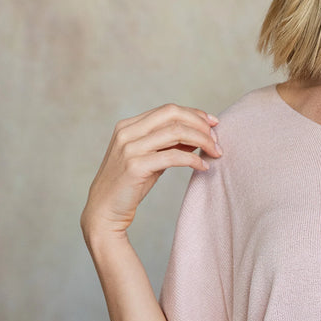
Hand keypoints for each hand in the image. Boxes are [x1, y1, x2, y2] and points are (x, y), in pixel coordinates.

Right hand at [81, 103, 221, 243]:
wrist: (103, 211)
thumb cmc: (129, 185)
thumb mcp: (149, 158)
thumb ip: (169, 144)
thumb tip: (199, 134)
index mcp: (128, 126)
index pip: (168, 110)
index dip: (194, 114)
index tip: (213, 123)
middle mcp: (127, 132)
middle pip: (173, 114)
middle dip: (200, 124)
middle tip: (217, 139)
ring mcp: (130, 148)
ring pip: (176, 132)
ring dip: (202, 141)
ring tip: (216, 152)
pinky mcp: (136, 166)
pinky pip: (174, 156)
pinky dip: (193, 159)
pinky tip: (204, 167)